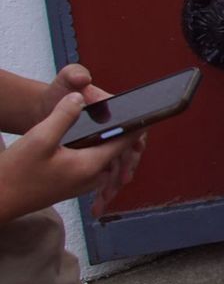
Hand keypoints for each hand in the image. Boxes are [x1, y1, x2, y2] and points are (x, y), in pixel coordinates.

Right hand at [0, 88, 143, 222]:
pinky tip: (90, 143)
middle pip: (118, 152)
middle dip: (126, 135)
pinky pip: (95, 168)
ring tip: (117, 127)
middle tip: (134, 116)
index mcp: (90, 165)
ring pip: (107, 161)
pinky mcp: (72, 186)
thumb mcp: (39, 138)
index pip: (124, 142)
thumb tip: (79, 97)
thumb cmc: (16, 172)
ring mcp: (82, 184)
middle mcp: (92, 178)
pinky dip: (98, 156)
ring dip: (113, 147)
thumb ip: (63, 116)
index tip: (146, 110)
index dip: (135, 124)